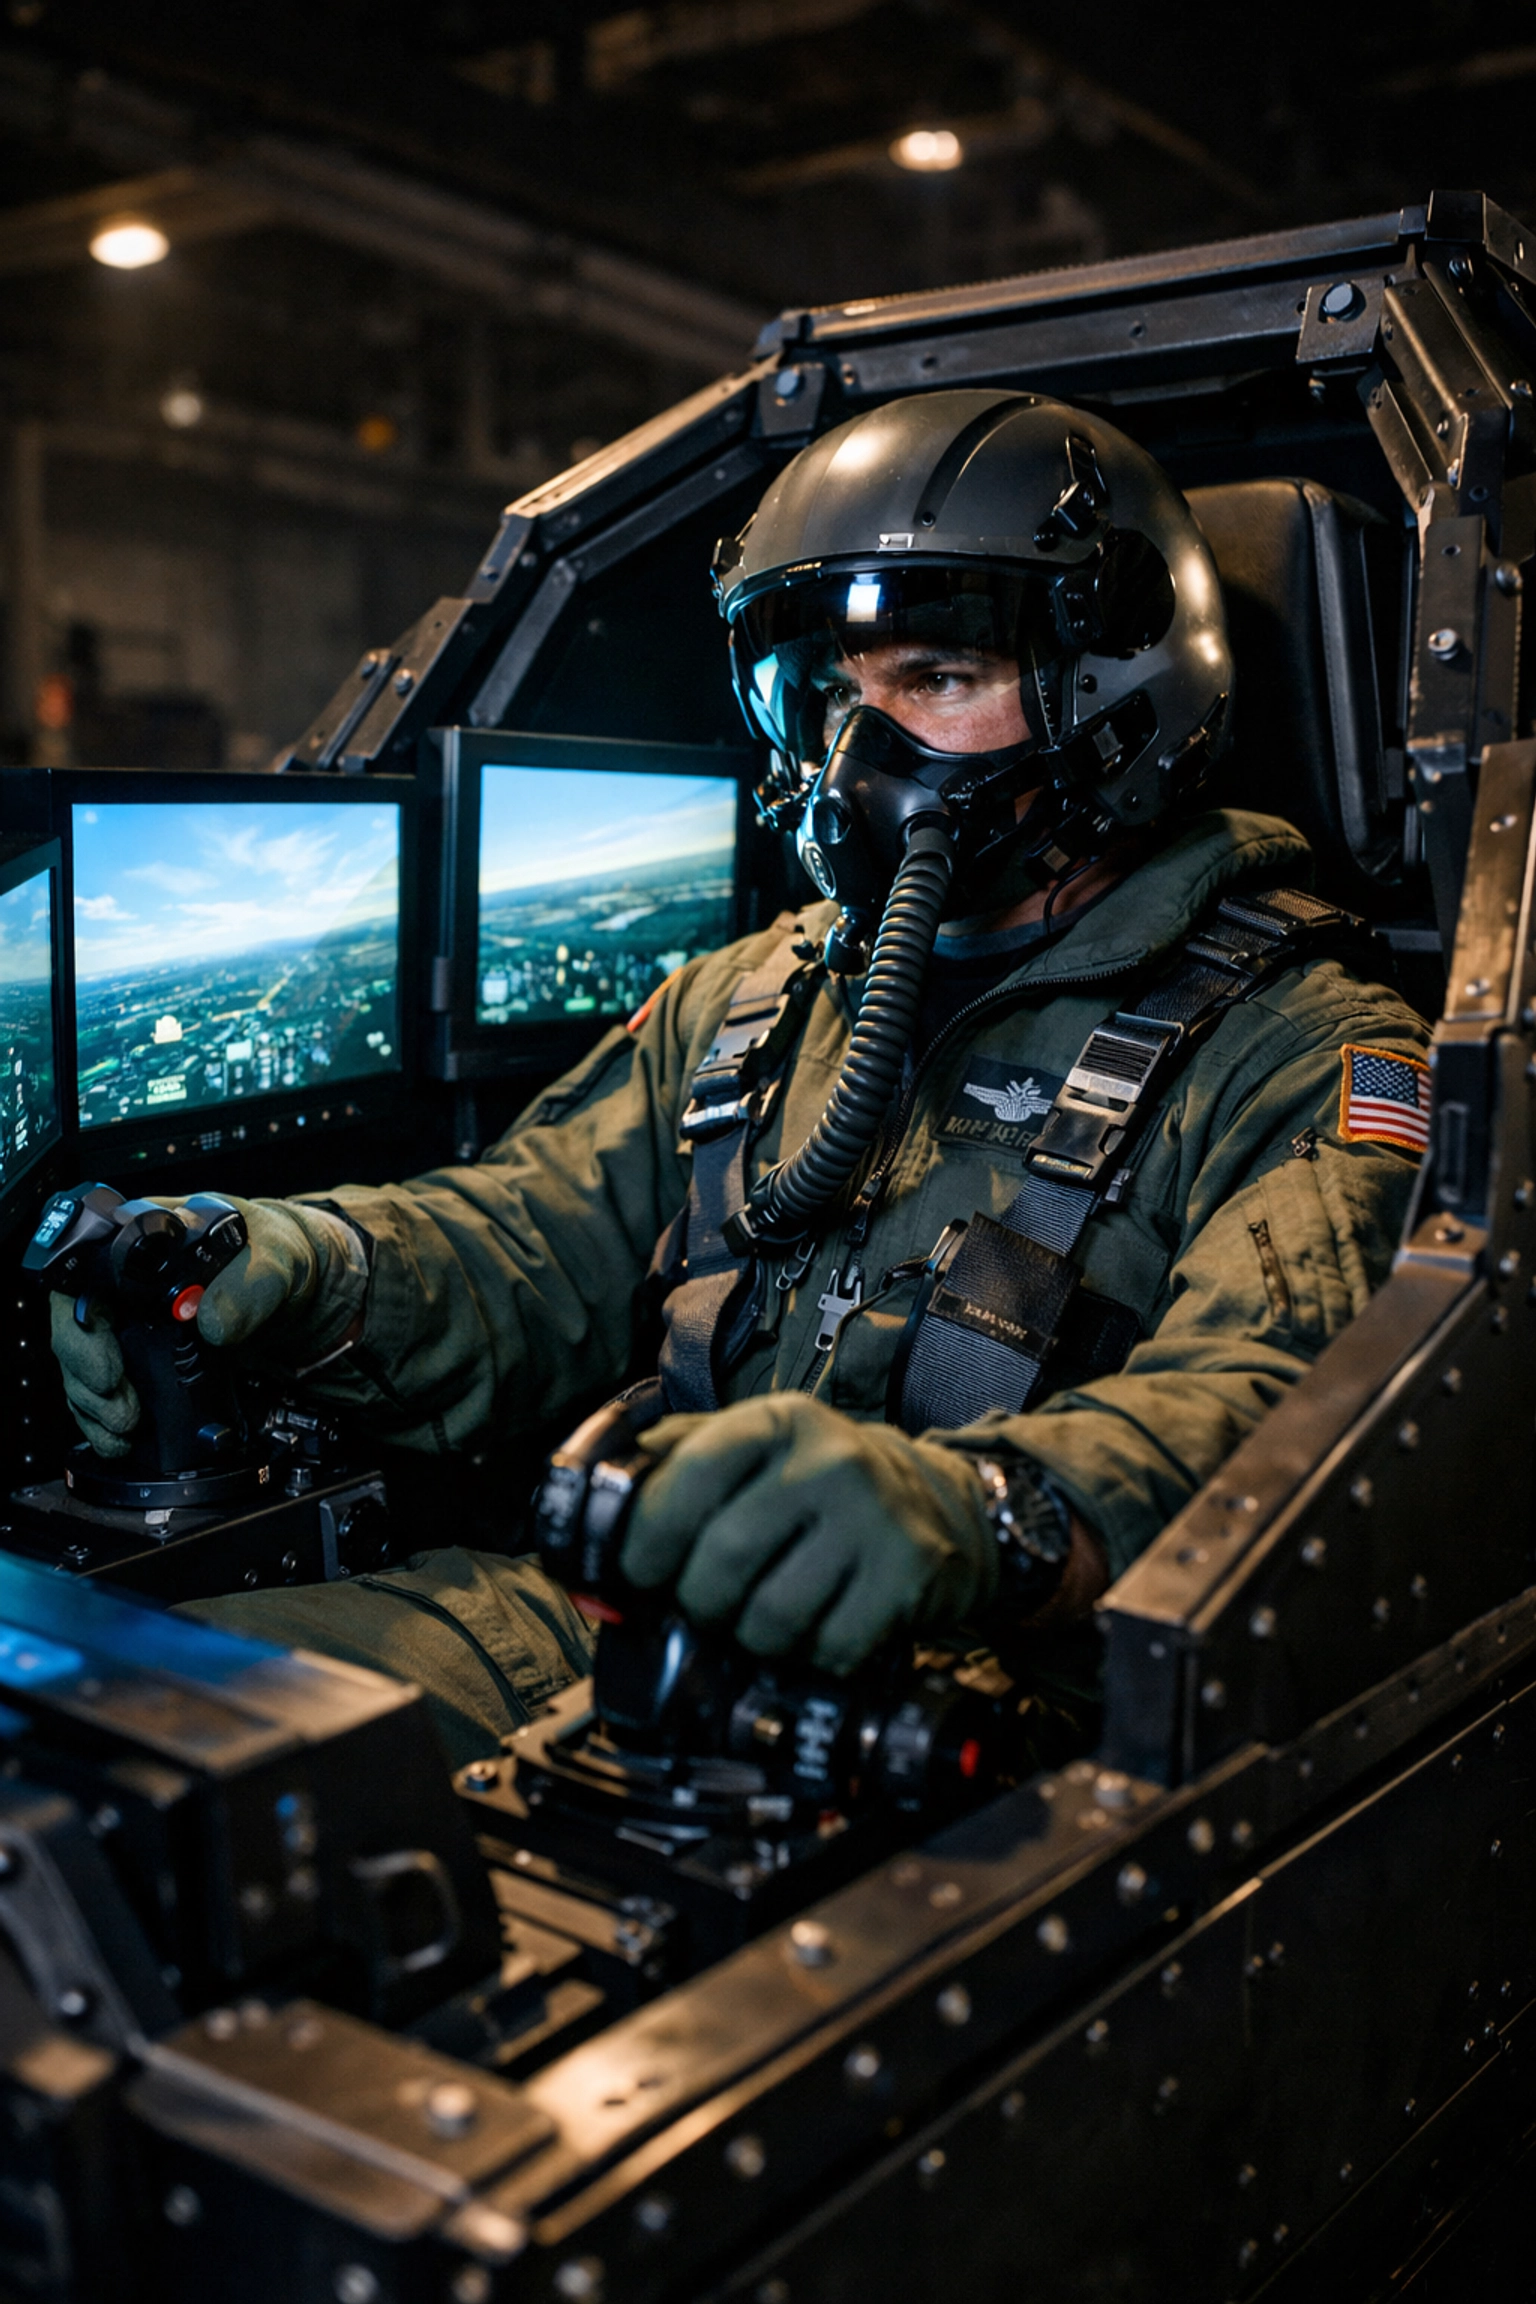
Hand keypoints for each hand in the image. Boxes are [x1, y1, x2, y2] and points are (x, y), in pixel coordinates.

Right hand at [48, 1196, 367, 1457]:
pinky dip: (103, 1418)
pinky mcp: (142, 1356)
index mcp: (145, 1245)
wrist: (294, 1287)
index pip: (82, 1276)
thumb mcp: (274, 1260)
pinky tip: (119, 1440)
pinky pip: (103, 1387)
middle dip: (86, 1371)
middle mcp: (125, 1284)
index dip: (80, 1323)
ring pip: (82, 1362)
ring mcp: (130, 1322)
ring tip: (123, 1429)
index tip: (108, 1366)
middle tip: (118, 1403)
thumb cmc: (273, 1254)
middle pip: (73, 1325)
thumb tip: (209, 1321)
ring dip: (93, 1403)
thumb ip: (248, 1286)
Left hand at [620, 1394, 996, 1673]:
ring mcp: (873, 1517)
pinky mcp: (907, 1574)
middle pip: (722, 1560)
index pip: (691, 1474)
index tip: (636, 1573)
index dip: (647, 1536)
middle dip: (696, 1603)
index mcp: (775, 1421)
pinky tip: (818, 1628)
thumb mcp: (751, 1448)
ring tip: (763, 1617)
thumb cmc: (816, 1484)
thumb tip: (577, 1526)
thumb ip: (671, 1468)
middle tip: (704, 1607)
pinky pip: (826, 1649)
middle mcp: (828, 1459)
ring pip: (770, 1618)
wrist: (939, 1502)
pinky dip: (809, 1657)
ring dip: (750, 1638)